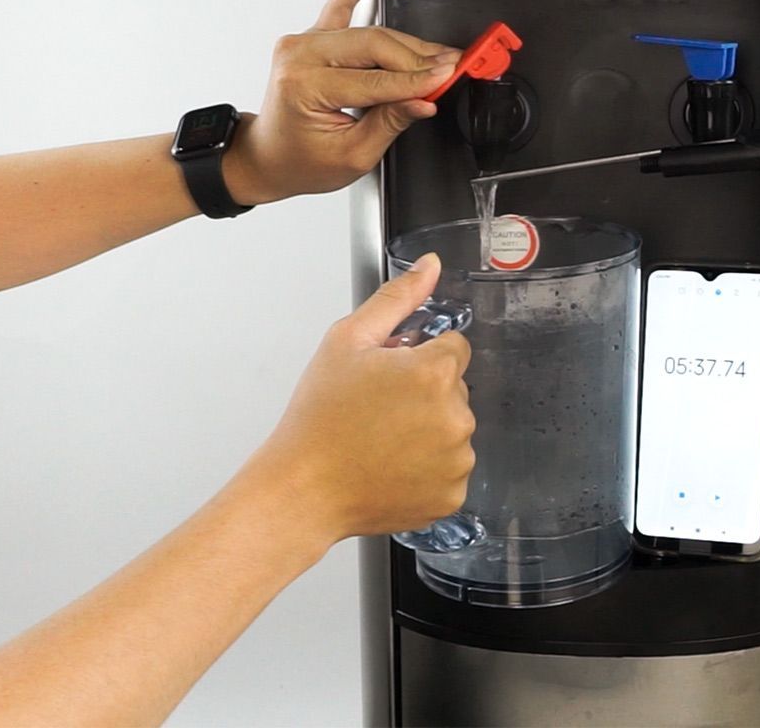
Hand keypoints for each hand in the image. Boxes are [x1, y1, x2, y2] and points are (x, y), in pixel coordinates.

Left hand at [222, 0, 462, 205]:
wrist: (269, 156)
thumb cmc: (301, 160)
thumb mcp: (352, 155)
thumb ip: (390, 122)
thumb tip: (424, 100)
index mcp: (304, 87)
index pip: (375, 80)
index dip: (416, 80)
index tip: (448, 78)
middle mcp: (300, 57)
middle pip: (374, 47)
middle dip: (418, 59)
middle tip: (451, 66)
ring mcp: (304, 42)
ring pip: (369, 31)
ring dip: (408, 41)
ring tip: (440, 50)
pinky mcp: (312, 36)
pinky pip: (340, 4)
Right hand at [246, 253, 474, 544]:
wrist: (302, 489)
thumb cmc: (319, 418)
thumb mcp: (348, 341)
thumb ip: (397, 298)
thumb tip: (431, 266)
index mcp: (434, 373)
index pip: (454, 347)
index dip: (421, 357)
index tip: (392, 376)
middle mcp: (455, 416)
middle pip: (455, 388)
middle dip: (426, 393)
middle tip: (379, 410)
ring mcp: (457, 460)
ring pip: (454, 429)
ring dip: (429, 430)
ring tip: (382, 441)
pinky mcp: (452, 494)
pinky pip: (451, 469)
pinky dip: (428, 469)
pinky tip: (392, 467)